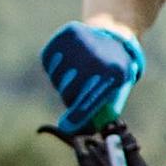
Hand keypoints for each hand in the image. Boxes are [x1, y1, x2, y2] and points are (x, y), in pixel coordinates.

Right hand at [39, 19, 144, 133]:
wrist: (112, 36)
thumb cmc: (113, 73)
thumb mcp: (115, 91)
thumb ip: (100, 113)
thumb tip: (80, 130)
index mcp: (115, 73)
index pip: (89, 100)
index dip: (77, 115)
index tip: (66, 126)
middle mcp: (97, 57)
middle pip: (69, 91)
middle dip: (70, 98)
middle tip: (78, 93)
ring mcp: (80, 43)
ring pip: (57, 77)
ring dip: (62, 81)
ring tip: (77, 72)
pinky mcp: (66, 35)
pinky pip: (49, 61)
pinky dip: (54, 65)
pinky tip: (69, 60)